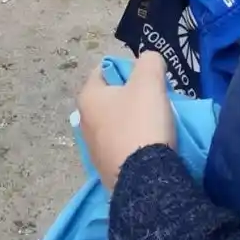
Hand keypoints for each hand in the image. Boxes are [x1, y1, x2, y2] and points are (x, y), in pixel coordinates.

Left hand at [77, 53, 175, 189]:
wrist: (145, 179)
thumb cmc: (141, 123)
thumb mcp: (149, 82)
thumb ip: (149, 61)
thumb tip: (149, 61)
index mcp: (88, 97)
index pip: (103, 70)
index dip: (127, 69)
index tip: (147, 77)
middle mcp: (84, 122)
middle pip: (111, 98)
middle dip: (132, 96)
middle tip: (154, 99)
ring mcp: (94, 148)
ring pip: (116, 123)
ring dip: (133, 120)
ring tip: (156, 123)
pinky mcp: (106, 169)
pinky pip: (121, 146)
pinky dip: (134, 142)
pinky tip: (149, 145)